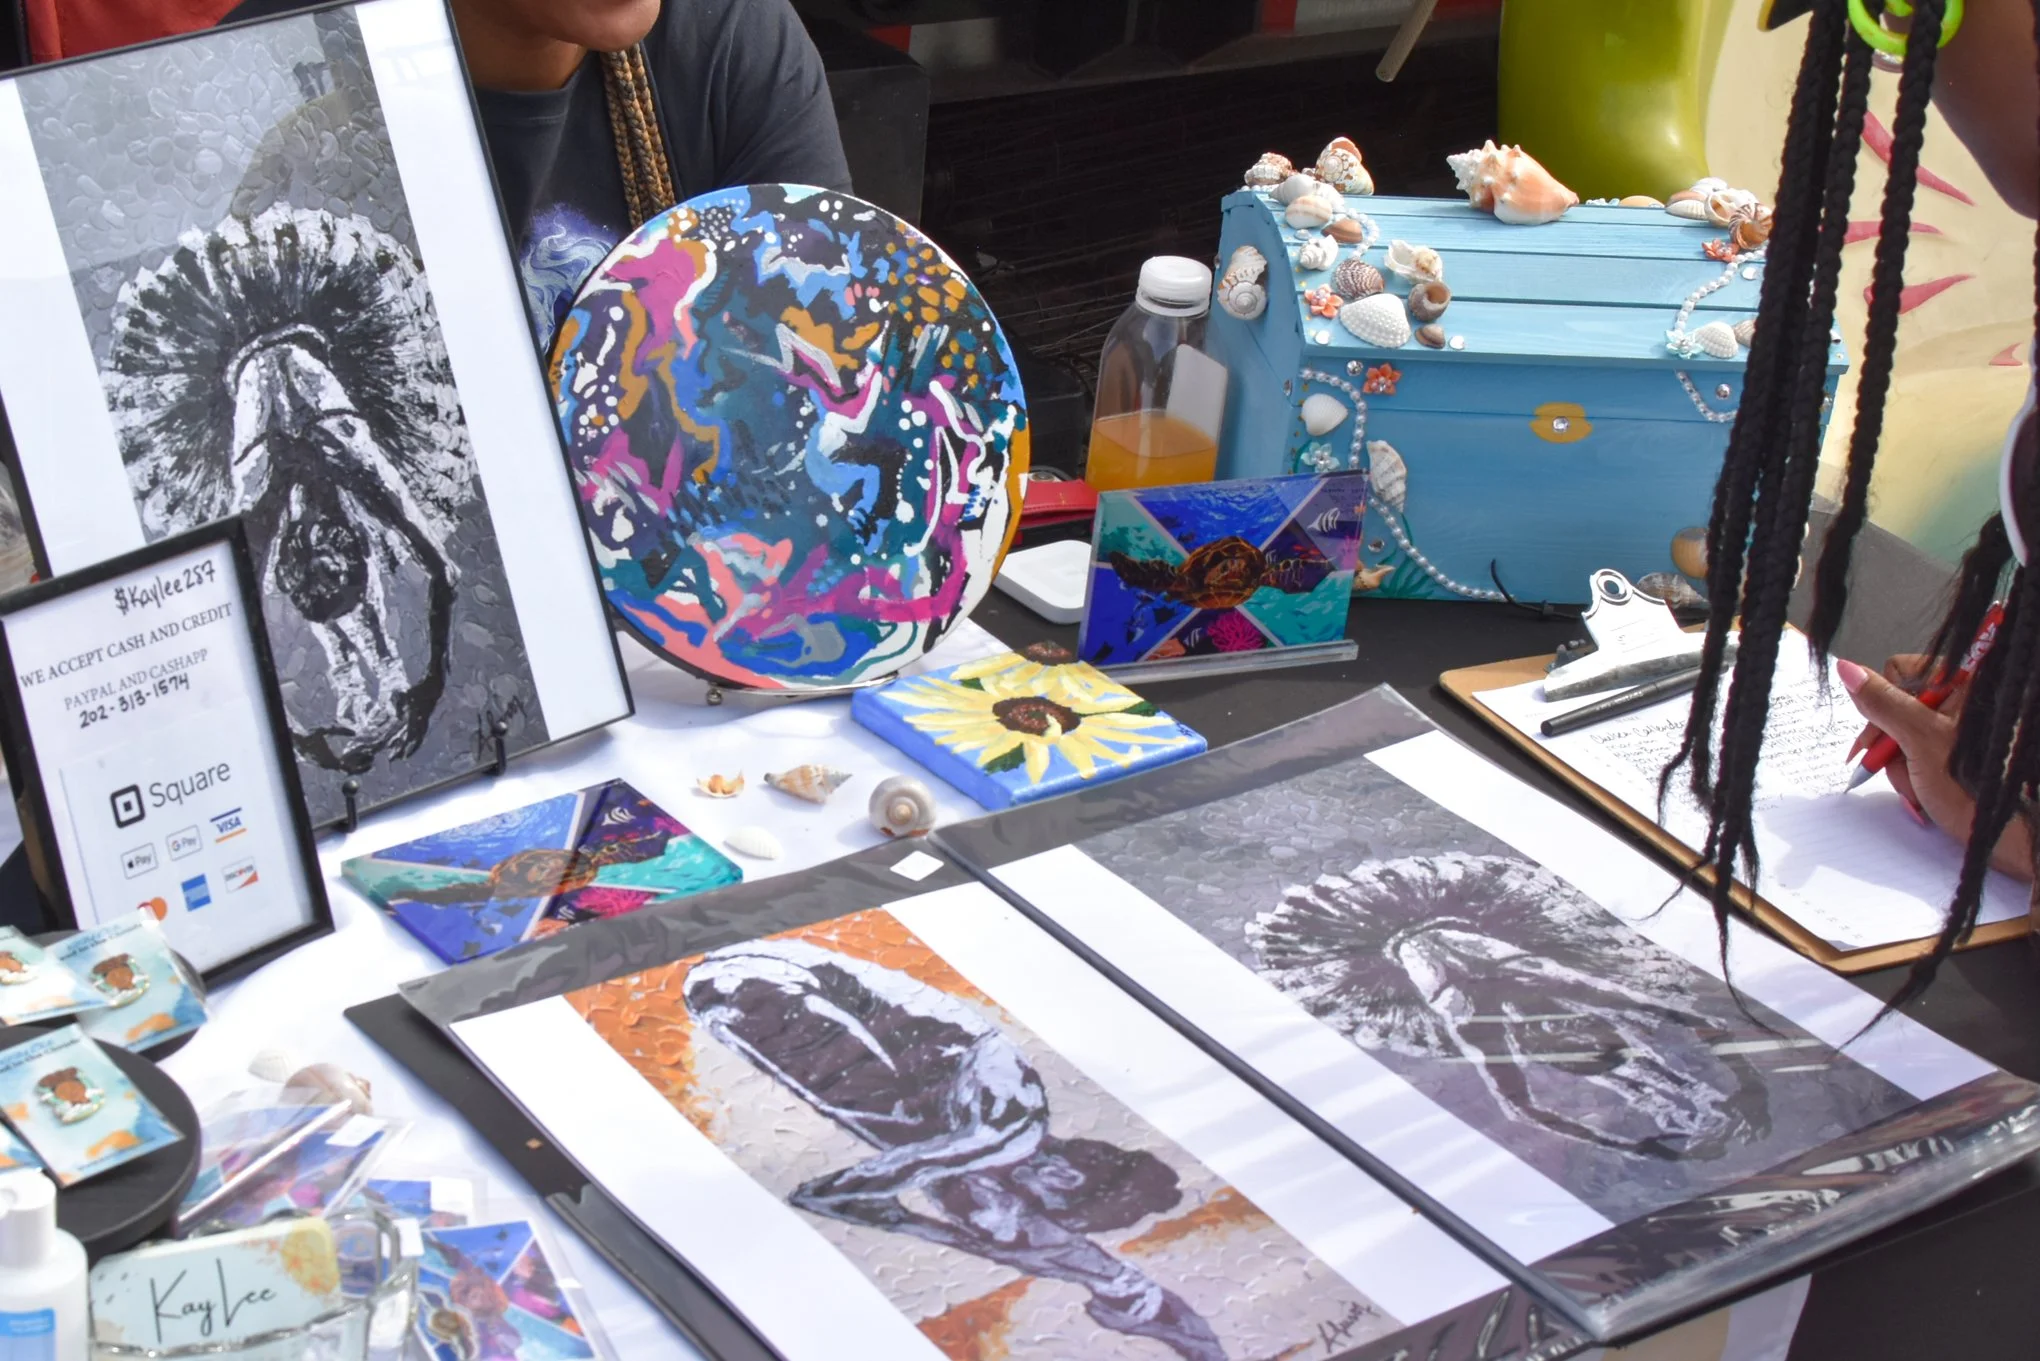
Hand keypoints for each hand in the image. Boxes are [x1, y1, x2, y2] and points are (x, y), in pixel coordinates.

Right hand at [1838, 657, 2034, 880]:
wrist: (2001, 835)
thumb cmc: (1975, 789)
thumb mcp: (1920, 741)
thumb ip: (1883, 703)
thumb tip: (1848, 669)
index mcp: (1962, 685)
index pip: (1899, 671)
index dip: (1884, 703)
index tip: (1885, 735)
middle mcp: (1959, 701)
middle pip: (1895, 705)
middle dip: (1891, 743)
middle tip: (1903, 767)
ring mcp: (1953, 728)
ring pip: (1898, 733)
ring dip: (1899, 765)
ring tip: (1921, 788)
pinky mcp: (1948, 751)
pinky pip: (1910, 752)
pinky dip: (1909, 775)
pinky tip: (1924, 792)